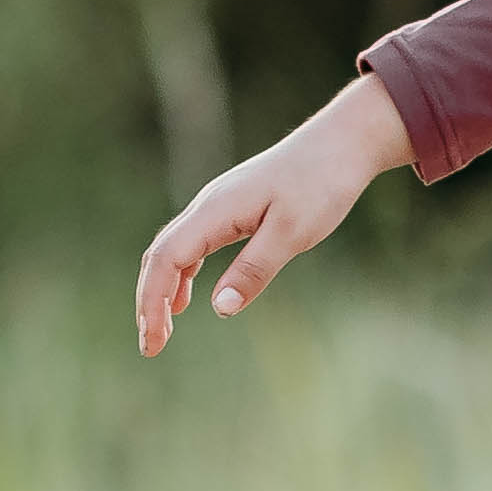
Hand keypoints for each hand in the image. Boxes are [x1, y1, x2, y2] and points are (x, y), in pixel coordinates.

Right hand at [136, 71, 415, 354]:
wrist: (342, 143)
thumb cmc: (322, 184)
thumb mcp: (293, 232)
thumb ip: (255, 268)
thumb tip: (221, 308)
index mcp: (215, 209)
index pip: (165, 259)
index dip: (152, 301)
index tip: (154, 342)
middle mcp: (208, 205)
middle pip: (160, 256)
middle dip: (149, 302)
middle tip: (151, 347)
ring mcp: (218, 205)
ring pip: (173, 250)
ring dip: (162, 290)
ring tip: (162, 330)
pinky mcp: (232, 209)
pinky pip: (193, 245)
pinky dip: (183, 275)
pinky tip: (187, 299)